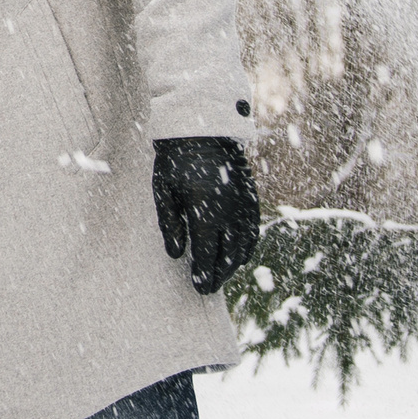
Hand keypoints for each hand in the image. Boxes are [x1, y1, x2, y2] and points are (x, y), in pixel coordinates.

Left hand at [151, 137, 258, 294]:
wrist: (205, 129)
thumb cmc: (177, 159)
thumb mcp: (164, 191)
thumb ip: (170, 224)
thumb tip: (175, 254)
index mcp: (207, 214)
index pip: (207, 256)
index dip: (204, 275)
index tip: (200, 289)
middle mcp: (231, 215)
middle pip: (228, 257)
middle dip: (219, 275)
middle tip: (209, 288)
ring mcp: (245, 207)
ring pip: (244, 247)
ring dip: (233, 264)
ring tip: (221, 275)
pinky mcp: (252, 199)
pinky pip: (253, 232)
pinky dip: (246, 248)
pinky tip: (238, 255)